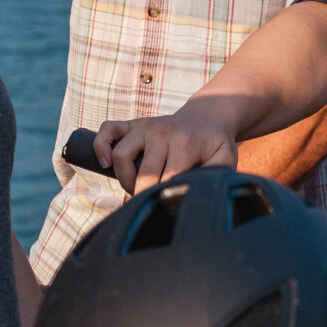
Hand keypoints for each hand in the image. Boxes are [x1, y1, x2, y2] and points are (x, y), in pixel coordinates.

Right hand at [95, 110, 241, 192]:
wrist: (206, 117)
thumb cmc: (214, 144)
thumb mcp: (225, 157)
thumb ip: (217, 174)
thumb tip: (196, 190)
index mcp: (184, 143)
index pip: (167, 180)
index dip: (164, 199)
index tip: (167, 209)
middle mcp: (162, 131)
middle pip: (144, 173)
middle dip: (145, 195)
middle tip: (152, 202)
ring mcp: (145, 126)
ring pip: (122, 155)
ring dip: (125, 179)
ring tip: (136, 188)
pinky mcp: (133, 123)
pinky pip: (108, 130)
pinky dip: (101, 146)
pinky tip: (105, 163)